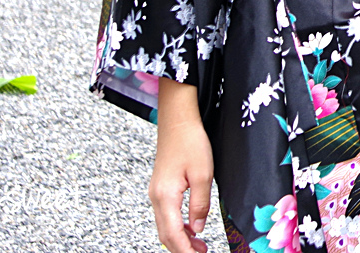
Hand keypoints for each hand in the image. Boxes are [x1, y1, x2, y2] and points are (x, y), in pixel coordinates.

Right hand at [151, 80, 212, 252]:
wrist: (177, 119)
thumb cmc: (191, 142)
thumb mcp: (203, 174)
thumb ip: (200, 204)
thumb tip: (198, 229)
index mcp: (165, 196)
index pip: (173, 234)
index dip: (185, 251)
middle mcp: (156, 197)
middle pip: (165, 234)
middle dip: (182, 249)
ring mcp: (156, 193)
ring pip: (165, 226)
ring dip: (180, 239)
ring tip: (199, 247)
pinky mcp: (161, 187)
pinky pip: (166, 215)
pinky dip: (177, 226)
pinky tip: (191, 228)